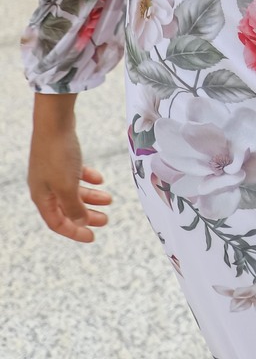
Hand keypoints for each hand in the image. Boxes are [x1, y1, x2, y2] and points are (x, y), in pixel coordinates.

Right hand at [28, 96, 111, 243]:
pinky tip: (100, 180)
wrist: (54, 121)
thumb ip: (74, 207)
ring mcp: (52, 171)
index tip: (92, 237)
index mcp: (42, 197)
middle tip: (106, 220)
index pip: (57, 222)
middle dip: (86, 215)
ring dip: (91, 197)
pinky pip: (75, 174)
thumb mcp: (67, 187)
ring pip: (73, 191)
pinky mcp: (61, 158)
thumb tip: (80, 222)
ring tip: (110, 199)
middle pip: (67, 208)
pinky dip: (88, 179)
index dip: (74, 232)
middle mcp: (45, 186)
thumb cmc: (58, 155)